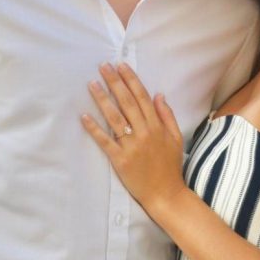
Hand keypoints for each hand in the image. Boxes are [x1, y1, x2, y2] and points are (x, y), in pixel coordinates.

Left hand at [82, 63, 185, 214]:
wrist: (166, 194)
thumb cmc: (170, 166)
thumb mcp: (176, 138)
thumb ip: (167, 116)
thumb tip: (159, 94)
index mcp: (157, 126)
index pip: (142, 97)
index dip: (131, 80)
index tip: (121, 66)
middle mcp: (144, 132)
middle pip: (126, 102)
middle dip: (114, 82)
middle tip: (102, 66)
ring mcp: (131, 146)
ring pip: (114, 118)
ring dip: (102, 99)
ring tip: (92, 84)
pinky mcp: (120, 160)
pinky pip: (105, 141)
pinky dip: (94, 129)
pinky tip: (84, 116)